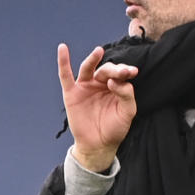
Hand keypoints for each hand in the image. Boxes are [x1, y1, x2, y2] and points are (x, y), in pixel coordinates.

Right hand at [57, 44, 137, 171]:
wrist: (99, 145)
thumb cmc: (115, 128)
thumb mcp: (127, 112)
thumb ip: (126, 94)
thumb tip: (114, 81)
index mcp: (115, 86)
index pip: (120, 73)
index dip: (125, 71)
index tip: (132, 72)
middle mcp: (100, 83)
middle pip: (106, 70)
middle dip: (114, 70)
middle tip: (122, 72)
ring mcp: (85, 86)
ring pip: (88, 68)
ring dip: (93, 59)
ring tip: (99, 51)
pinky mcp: (71, 93)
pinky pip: (65, 75)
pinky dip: (63, 61)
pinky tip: (62, 48)